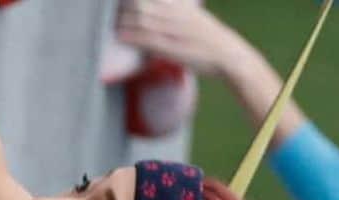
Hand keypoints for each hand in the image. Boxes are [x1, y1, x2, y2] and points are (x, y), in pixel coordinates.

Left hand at [116, 0, 244, 78]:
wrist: (228, 54)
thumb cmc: (211, 40)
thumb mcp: (193, 18)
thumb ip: (177, 14)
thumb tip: (164, 14)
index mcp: (178, 5)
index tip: (121, 2)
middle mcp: (173, 13)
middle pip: (141, 4)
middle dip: (123, 8)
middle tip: (111, 14)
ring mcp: (171, 29)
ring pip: (140, 19)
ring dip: (122, 21)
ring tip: (112, 24)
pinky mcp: (170, 46)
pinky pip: (146, 38)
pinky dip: (131, 36)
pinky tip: (119, 36)